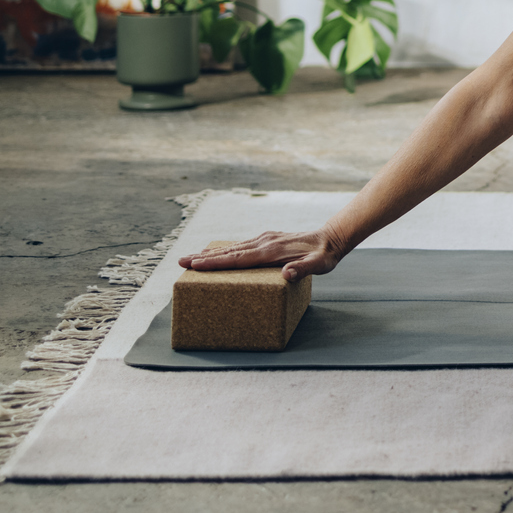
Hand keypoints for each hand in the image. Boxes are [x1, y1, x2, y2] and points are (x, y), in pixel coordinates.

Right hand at [177, 229, 344, 282]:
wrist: (332, 238)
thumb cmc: (325, 256)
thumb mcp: (319, 265)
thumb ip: (303, 269)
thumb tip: (287, 274)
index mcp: (271, 251)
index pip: (237, 259)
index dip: (215, 263)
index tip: (195, 265)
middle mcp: (264, 242)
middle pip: (229, 252)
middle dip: (204, 258)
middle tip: (180, 262)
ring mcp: (266, 239)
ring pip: (232, 247)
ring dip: (211, 253)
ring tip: (191, 258)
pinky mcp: (268, 239)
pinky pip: (241, 245)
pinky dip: (226, 250)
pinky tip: (218, 253)